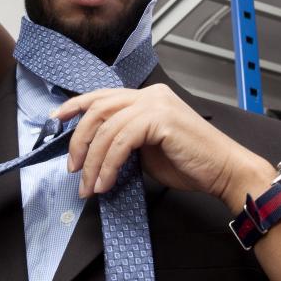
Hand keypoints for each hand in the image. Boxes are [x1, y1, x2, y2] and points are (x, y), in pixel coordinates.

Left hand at [54, 84, 274, 209]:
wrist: (224, 171)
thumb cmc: (191, 163)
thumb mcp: (148, 149)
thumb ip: (124, 141)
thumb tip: (94, 153)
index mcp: (148, 97)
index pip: (103, 96)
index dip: (76, 105)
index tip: (56, 119)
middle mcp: (151, 94)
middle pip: (98, 109)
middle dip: (79, 141)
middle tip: (73, 168)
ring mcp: (156, 104)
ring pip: (107, 129)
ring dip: (93, 162)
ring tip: (89, 186)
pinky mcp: (160, 119)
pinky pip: (121, 142)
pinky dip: (108, 165)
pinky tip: (105, 183)